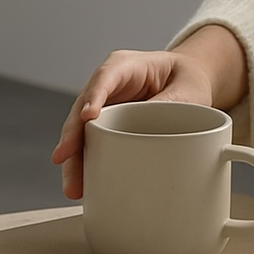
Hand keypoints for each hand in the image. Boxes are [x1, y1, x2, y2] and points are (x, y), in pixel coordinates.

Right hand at [52, 26, 247, 198]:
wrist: (188, 83)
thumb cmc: (187, 80)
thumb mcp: (188, 90)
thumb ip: (170, 105)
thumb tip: (149, 129)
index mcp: (126, 66)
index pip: (105, 78)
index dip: (93, 97)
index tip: (87, 117)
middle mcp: (109, 85)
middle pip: (83, 109)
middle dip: (72, 138)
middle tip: (65, 161)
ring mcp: (105, 107)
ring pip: (81, 132)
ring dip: (75, 160)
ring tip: (74, 187)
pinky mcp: (107, 126)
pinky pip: (92, 144)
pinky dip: (87, 164)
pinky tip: (84, 184)